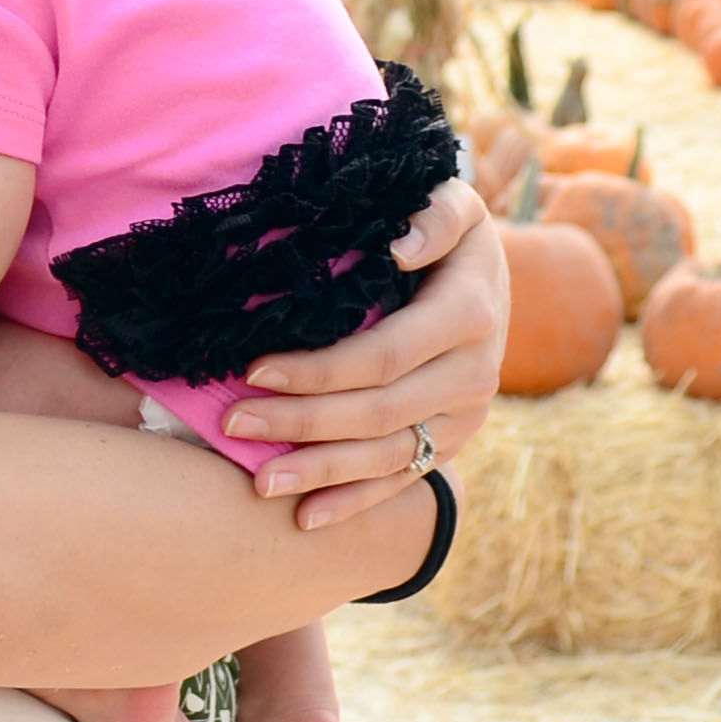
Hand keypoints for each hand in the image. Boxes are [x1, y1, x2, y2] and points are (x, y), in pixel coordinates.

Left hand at [221, 176, 502, 525]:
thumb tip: (404, 246)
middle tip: (233, 423)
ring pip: (386, 457)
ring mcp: (465, 417)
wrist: (488, 275)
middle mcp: (474, 375)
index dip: (319, 371)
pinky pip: (402, 480)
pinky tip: (306, 519)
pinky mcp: (451, 441)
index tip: (254, 370)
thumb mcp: (452, 202)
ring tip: (258, 483)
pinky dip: (354, 503)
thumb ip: (436, 214)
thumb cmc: (447, 230)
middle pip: (377, 413)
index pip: (383, 356)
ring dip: (320, 474)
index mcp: (469, 317)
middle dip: (301, 423)